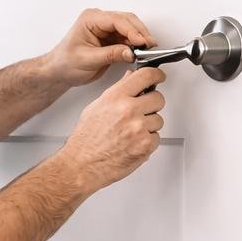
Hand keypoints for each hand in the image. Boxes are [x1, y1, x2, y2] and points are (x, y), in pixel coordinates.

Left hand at [40, 9, 156, 87]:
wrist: (59, 72)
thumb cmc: (65, 63)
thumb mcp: (88, 60)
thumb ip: (110, 54)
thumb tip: (130, 52)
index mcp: (90, 19)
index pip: (117, 20)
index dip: (132, 30)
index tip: (142, 42)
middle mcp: (99, 21)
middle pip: (127, 20)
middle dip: (140, 33)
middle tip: (150, 46)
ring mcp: (106, 29)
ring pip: (130, 29)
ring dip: (139, 39)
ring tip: (147, 51)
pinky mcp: (111, 39)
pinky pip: (128, 39)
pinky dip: (135, 45)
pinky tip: (140, 52)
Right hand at [59, 65, 166, 193]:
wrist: (82, 165)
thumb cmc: (86, 140)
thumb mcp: (96, 107)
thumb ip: (117, 91)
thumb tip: (130, 78)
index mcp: (116, 97)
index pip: (146, 76)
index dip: (156, 75)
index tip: (159, 77)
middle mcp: (128, 110)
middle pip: (158, 98)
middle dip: (152, 105)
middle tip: (141, 112)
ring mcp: (138, 128)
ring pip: (158, 120)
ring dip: (149, 126)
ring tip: (131, 133)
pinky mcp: (145, 145)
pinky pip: (157, 138)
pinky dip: (148, 142)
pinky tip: (133, 143)